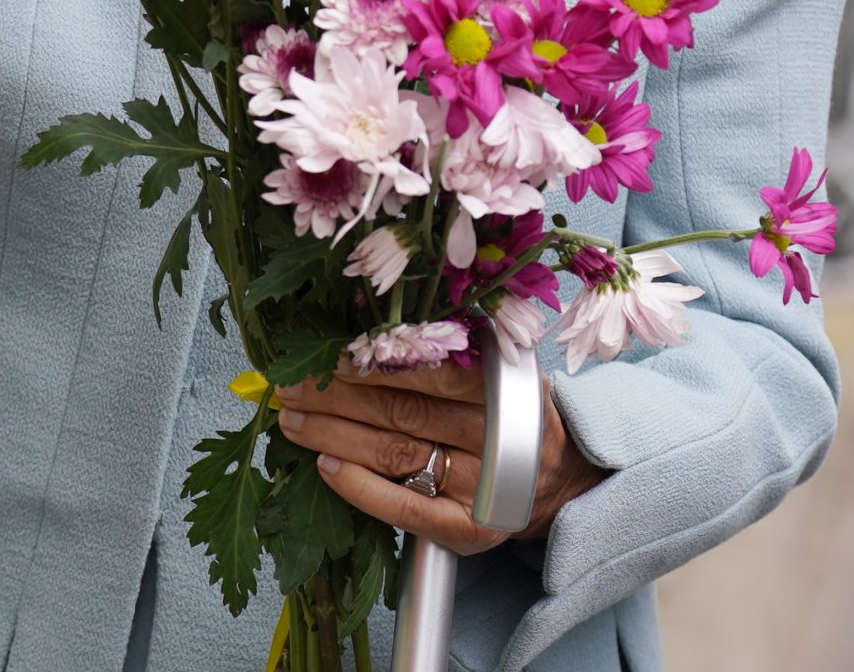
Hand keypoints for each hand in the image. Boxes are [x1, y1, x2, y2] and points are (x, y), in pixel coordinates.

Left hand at [276, 360, 606, 555]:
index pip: (428, 371)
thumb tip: (371, 322)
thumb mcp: (501, 370)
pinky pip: (403, 509)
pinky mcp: (466, 531)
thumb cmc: (513, 412)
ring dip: (334, 435)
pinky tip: (326, 467)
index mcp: (500, 387)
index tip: (327, 353)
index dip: (372, 362)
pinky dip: (360, 488)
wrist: (561, 481)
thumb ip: (451, 350)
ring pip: (394, 454)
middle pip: (401, 411)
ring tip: (292, 420)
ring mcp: (479, 488)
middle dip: (337, 396)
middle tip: (292, 385)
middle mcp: (492, 437)